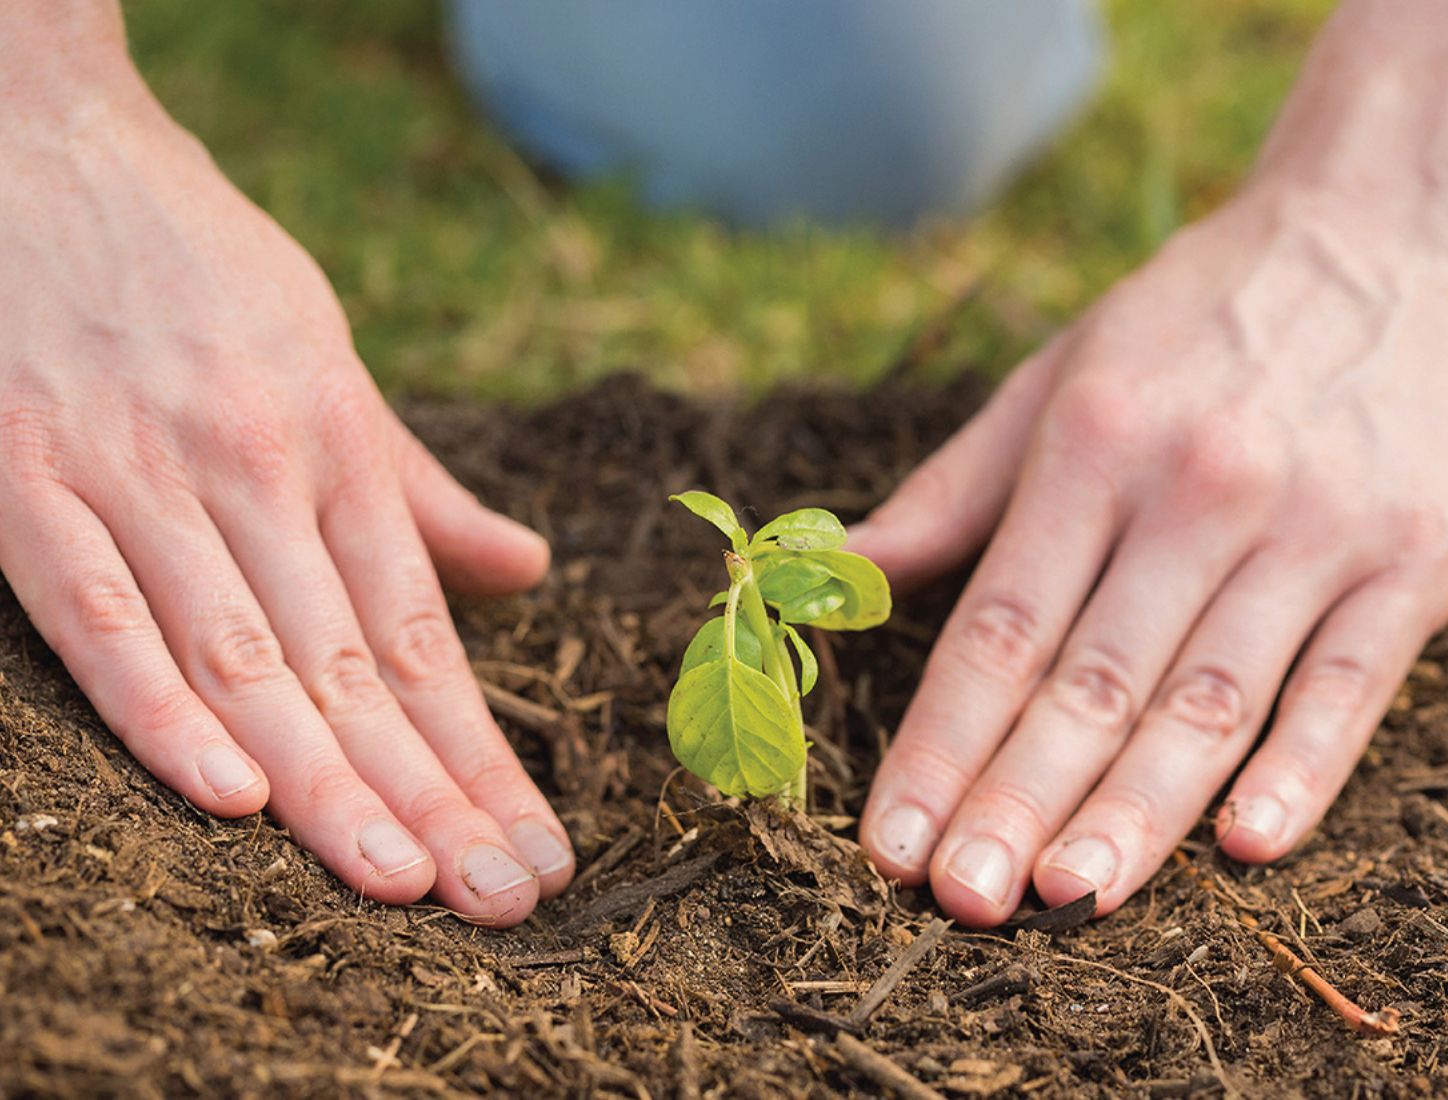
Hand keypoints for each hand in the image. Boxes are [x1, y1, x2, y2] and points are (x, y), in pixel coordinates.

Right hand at [0, 83, 571, 924]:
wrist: (47, 143)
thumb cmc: (200, 274)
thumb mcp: (331, 364)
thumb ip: (418, 489)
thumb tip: (526, 570)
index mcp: (336, 445)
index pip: (423, 637)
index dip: (482, 753)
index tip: (536, 847)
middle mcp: (256, 466)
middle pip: (355, 667)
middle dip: (431, 797)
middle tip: (502, 902)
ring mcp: (140, 473)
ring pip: (249, 656)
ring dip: (327, 783)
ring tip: (404, 885)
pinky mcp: (26, 474)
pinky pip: (99, 610)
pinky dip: (160, 704)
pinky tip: (231, 797)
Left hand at [850, 181, 1447, 923]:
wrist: (1390, 229)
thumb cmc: (1195, 320)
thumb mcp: (1056, 377)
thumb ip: (951, 489)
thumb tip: (839, 572)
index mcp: (1094, 444)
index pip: (998, 629)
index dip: (939, 745)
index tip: (889, 841)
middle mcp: (1198, 489)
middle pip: (1093, 682)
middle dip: (1017, 801)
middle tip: (959, 903)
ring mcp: (1312, 527)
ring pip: (1209, 700)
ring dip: (1137, 812)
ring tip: (1067, 897)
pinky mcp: (1410, 558)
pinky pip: (1350, 683)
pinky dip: (1304, 768)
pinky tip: (1248, 846)